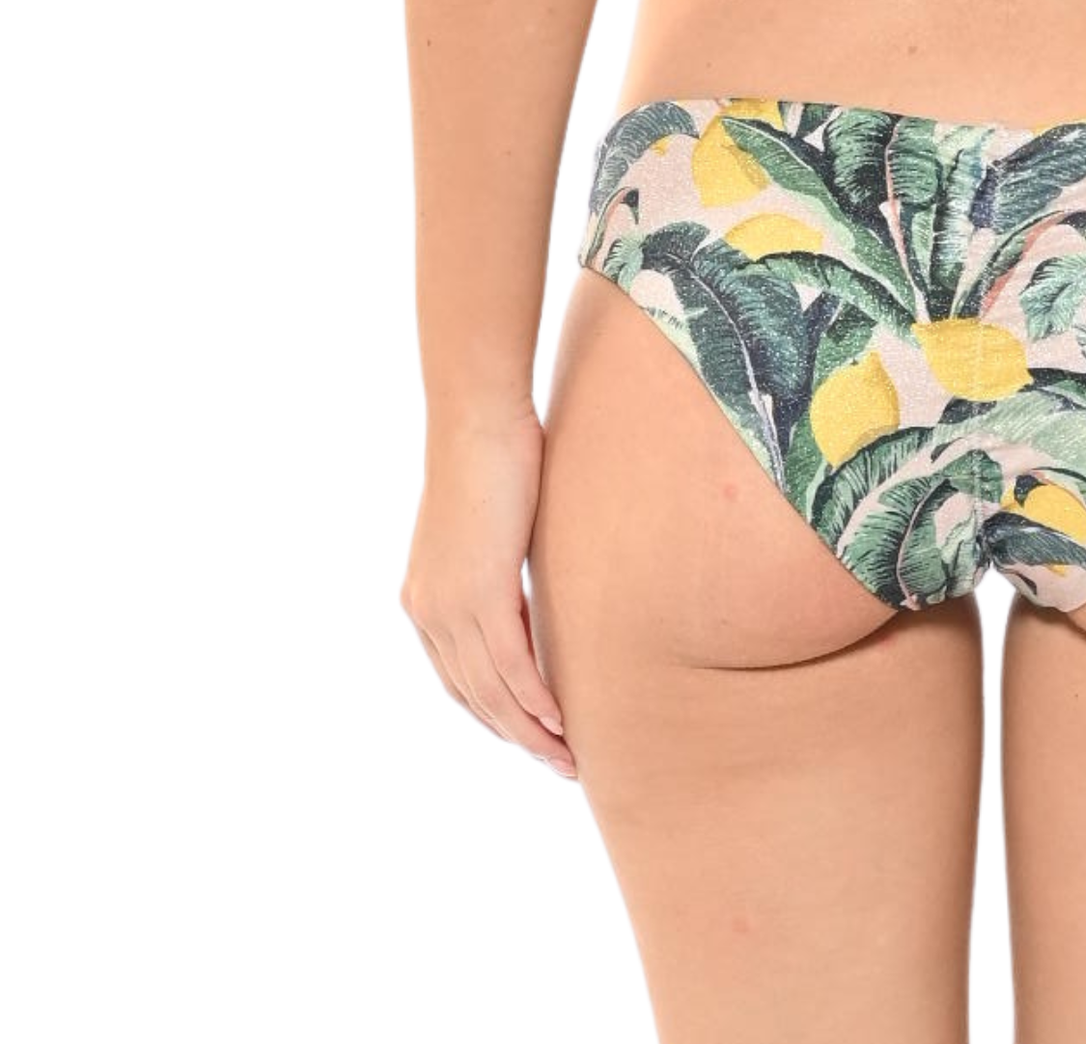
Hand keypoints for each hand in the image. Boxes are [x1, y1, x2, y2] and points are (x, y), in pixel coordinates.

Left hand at [401, 407, 576, 778]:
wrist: (476, 417)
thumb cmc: (492, 454)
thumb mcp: (492, 527)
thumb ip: (499, 568)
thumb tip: (529, 587)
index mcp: (424, 599)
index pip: (458, 679)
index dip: (493, 714)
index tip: (529, 736)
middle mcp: (428, 612)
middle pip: (473, 696)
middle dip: (515, 736)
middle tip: (557, 763)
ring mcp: (450, 605)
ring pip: (492, 691)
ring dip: (530, 731)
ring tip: (566, 757)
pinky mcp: (481, 592)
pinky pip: (511, 664)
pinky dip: (535, 699)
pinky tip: (559, 722)